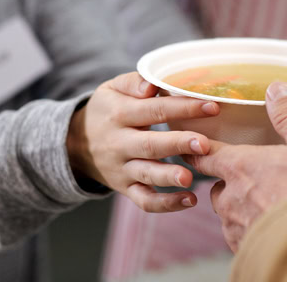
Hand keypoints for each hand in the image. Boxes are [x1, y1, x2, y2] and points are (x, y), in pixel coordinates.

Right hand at [67, 72, 219, 211]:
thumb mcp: (111, 89)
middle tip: (204, 144)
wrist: (74, 144)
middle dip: (178, 144)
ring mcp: (122, 168)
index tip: (212, 107)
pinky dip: (165, 204)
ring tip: (189, 178)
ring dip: (168, 177)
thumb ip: (133, 82)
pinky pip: (144, 200)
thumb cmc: (106, 110)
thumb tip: (152, 85)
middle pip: (150, 144)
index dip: (183, 108)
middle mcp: (120, 143)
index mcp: (119, 114)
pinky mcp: (125, 188)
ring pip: (146, 174)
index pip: (154, 109)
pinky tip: (189, 200)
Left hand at [187, 82, 286, 250]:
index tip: (194, 147)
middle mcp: (232, 200)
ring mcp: (239, 230)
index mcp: (240, 167)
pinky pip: (245, 242)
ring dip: (242, 212)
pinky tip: (277, 231)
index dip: (200, 150)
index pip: (206, 155)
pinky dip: (256, 235)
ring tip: (268, 208)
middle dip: (229, 185)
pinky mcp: (252, 255)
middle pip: (218, 189)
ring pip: (230, 218)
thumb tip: (277, 89)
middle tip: (250, 181)